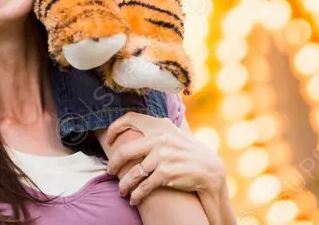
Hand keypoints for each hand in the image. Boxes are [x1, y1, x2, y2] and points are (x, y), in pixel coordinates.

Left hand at [104, 112, 225, 206]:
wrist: (210, 170)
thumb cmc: (189, 152)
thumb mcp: (174, 133)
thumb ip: (157, 130)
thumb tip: (133, 128)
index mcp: (161, 125)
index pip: (130, 119)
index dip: (114, 128)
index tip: (108, 140)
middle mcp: (160, 138)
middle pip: (125, 151)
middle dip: (113, 164)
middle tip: (110, 172)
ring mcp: (163, 156)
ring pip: (133, 173)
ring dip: (124, 185)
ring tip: (122, 191)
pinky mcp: (166, 173)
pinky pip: (143, 186)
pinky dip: (136, 195)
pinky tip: (134, 199)